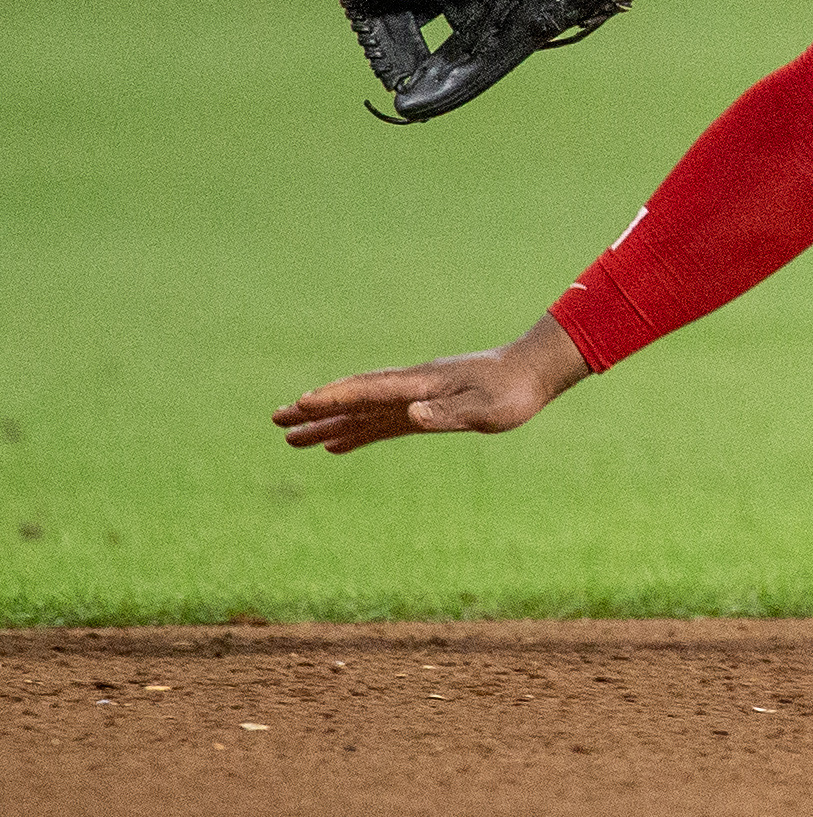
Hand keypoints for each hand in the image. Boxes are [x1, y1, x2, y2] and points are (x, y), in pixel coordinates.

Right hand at [273, 317, 590, 454]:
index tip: (299, 405)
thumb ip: (448, 415)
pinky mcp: (425, 408)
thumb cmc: (513, 394)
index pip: (368, 391)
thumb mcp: (486, 410)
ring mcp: (415, 397)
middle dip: (315, 410)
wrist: (533, 373)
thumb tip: (409, 416)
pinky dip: (357, 432)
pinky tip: (337, 444)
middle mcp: (411, 388)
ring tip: (292, 438)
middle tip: (275, 421)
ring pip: (363, 412)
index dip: (334, 399)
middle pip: (354, 398)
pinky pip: (382, 422)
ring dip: (328, 423)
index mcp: (421, 385)